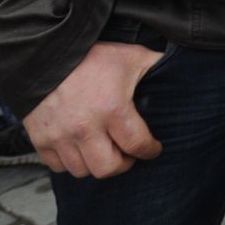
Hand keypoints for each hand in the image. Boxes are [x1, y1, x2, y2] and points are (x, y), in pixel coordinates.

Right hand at [23, 41, 163, 178]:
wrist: (47, 54)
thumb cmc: (92, 56)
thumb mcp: (132, 57)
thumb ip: (157, 67)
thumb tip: (183, 72)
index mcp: (113, 108)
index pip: (138, 145)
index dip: (150, 150)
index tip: (153, 148)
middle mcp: (85, 127)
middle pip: (108, 168)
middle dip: (124, 164)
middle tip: (128, 152)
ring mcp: (60, 136)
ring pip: (83, 171)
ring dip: (96, 163)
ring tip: (105, 149)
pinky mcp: (41, 140)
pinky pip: (58, 167)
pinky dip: (71, 162)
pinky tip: (81, 148)